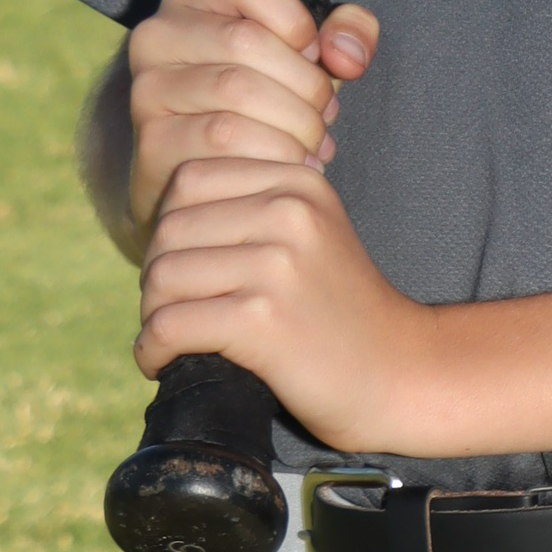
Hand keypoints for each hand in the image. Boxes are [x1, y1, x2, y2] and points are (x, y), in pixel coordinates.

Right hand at [126, 0, 378, 237]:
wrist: (207, 176)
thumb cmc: (264, 102)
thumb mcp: (308, 56)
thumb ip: (347, 34)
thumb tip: (345, 55)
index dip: (295, 19)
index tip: (313, 56)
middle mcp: (158, 34)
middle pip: (245, 39)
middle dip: (304, 83)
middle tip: (325, 116)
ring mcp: (148, 88)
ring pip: (235, 91)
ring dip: (293, 123)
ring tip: (313, 144)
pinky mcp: (152, 141)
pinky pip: (222, 140)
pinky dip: (272, 154)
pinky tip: (290, 165)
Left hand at [135, 146, 433, 453]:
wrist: (398, 374)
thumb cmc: (339, 312)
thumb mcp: (309, 235)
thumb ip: (252, 209)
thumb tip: (163, 216)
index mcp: (298, 182)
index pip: (190, 178)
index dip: (169, 226)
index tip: (184, 269)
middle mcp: (289, 212)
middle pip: (169, 227)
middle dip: (156, 276)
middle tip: (171, 311)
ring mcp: (277, 264)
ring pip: (163, 276)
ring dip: (153, 315)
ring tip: (169, 338)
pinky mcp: (263, 320)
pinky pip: (170, 325)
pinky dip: (152, 350)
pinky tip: (164, 363)